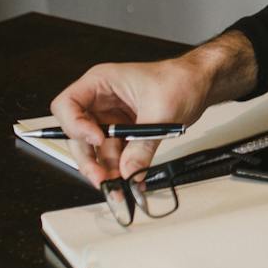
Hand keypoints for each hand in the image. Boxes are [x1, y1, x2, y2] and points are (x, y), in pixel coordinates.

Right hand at [49, 33, 255, 185]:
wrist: (201, 84)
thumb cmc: (180, 80)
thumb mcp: (161, 112)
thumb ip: (143, 144)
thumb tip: (128, 170)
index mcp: (101, 82)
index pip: (67, 105)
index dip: (75, 125)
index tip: (96, 140)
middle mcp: (100, 100)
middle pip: (76, 134)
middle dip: (88, 159)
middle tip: (102, 179)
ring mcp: (110, 117)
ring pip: (95, 149)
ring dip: (105, 170)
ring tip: (117, 187)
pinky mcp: (123, 132)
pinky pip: (114, 154)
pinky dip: (120, 168)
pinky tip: (130, 180)